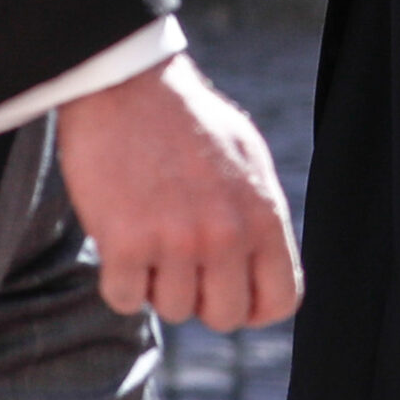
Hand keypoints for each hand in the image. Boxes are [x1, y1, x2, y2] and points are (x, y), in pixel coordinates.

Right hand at [55, 53, 301, 329]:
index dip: (253, 304)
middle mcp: (226, 235)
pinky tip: (119, 235)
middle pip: (225, 316)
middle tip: (180, 258)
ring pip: (172, 309)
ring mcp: (176, 242)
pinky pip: (125, 299)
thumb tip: (262, 266)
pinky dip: (119, 277)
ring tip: (149, 230)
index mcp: (263, 213)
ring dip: (156, 280)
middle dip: (201, 296)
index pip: (280, 299)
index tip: (227, 289)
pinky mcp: (126, 245)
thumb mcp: (246, 157)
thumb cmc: (185, 118)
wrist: (125, 83)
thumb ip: (258, 215)